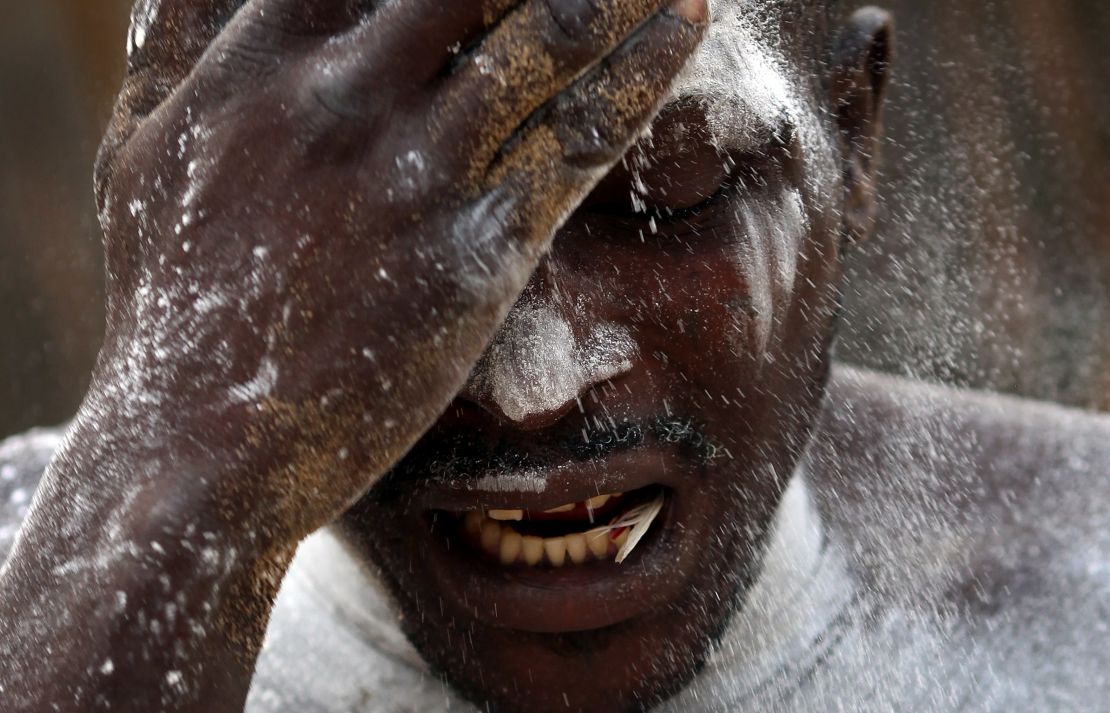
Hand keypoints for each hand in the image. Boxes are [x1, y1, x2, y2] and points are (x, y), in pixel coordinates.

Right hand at [1, 2, 705, 709]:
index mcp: (259, 62)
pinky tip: (683, 25)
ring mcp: (417, 173)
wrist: (200, 445)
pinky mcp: (478, 252)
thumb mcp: (138, 150)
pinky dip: (643, 73)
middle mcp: (344, 98)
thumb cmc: (169, 300)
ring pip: (549, 39)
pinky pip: (582, 139)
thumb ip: (178, 46)